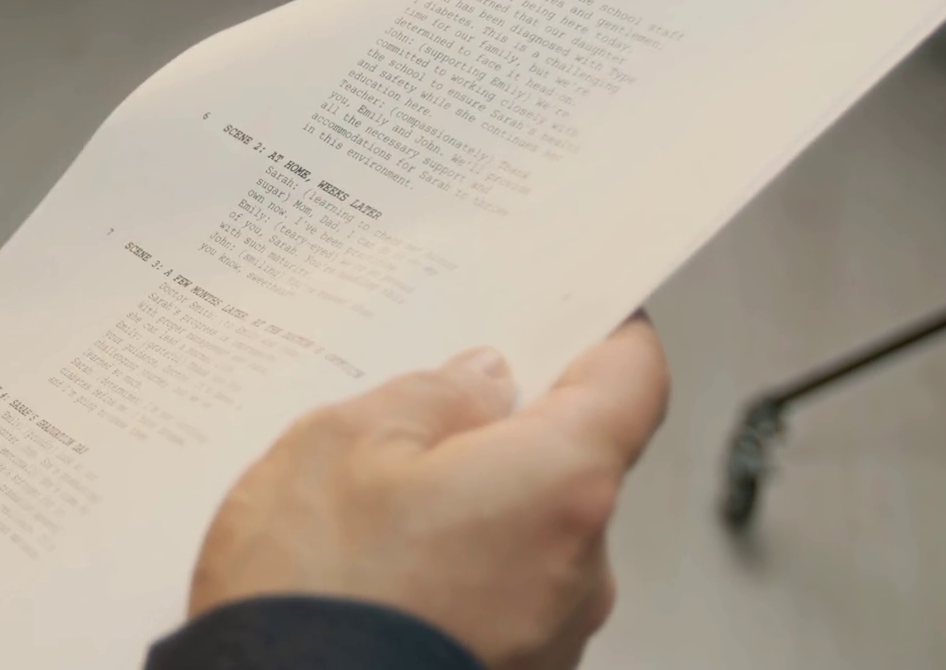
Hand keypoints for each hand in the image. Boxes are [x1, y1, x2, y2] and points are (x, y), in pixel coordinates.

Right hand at [191, 318, 668, 669]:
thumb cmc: (314, 594)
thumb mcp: (343, 442)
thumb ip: (429, 395)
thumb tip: (477, 382)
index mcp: (558, 484)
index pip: (631, 380)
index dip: (605, 332)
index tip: (583, 308)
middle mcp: (579, 566)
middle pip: (569, 462)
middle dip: (501, 432)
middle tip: (414, 415)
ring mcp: (552, 636)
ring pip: (526, 533)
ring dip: (468, 509)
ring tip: (368, 510)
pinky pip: (497, 596)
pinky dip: (451, 573)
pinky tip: (373, 570)